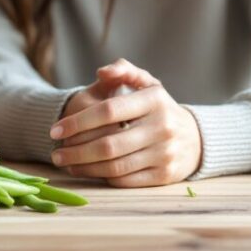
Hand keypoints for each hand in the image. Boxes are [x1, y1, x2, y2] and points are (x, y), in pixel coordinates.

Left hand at [50, 59, 200, 186]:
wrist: (196, 138)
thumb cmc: (159, 107)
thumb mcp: (146, 83)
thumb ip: (124, 70)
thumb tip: (101, 72)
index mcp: (154, 99)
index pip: (108, 111)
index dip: (78, 121)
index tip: (55, 130)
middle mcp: (162, 127)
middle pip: (108, 144)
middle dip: (75, 151)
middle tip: (55, 153)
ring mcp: (165, 153)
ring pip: (114, 166)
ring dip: (84, 167)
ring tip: (65, 163)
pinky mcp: (165, 175)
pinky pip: (125, 180)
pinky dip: (102, 177)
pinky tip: (87, 171)